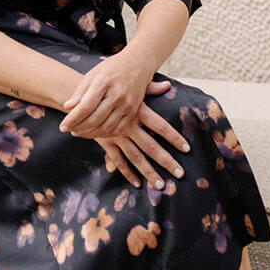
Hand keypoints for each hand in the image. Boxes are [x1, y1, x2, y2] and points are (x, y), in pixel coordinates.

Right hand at [60, 49, 188, 188]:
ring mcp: (116, 136)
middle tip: (180, 173)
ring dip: (148, 172)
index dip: (174, 137)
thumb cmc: (110, 89)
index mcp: (137, 111)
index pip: (160, 126)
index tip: (186, 148)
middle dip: (166, 161)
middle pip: (151, 146)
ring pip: (136, 157)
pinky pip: (118, 160)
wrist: (83, 95)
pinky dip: (127, 172)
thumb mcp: (129, 86)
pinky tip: (137, 183)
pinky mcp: (106, 142)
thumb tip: (168, 85)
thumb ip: (150, 87)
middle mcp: (128, 125)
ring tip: (160, 185)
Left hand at [61, 49, 172, 139]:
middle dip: (79, 128)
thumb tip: (66, 107)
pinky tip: (94, 132)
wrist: (138, 63)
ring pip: (106, 128)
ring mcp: (127, 104)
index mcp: (104, 82)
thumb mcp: (93, 74)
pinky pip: (117, 129)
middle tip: (69, 129)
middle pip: (95, 119)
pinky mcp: (133, 111)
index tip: (62, 126)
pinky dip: (104, 134)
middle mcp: (117, 94)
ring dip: (90, 134)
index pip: (85, 107)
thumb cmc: (111, 68)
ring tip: (79, 132)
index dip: (72, 119)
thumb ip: (80, 92)